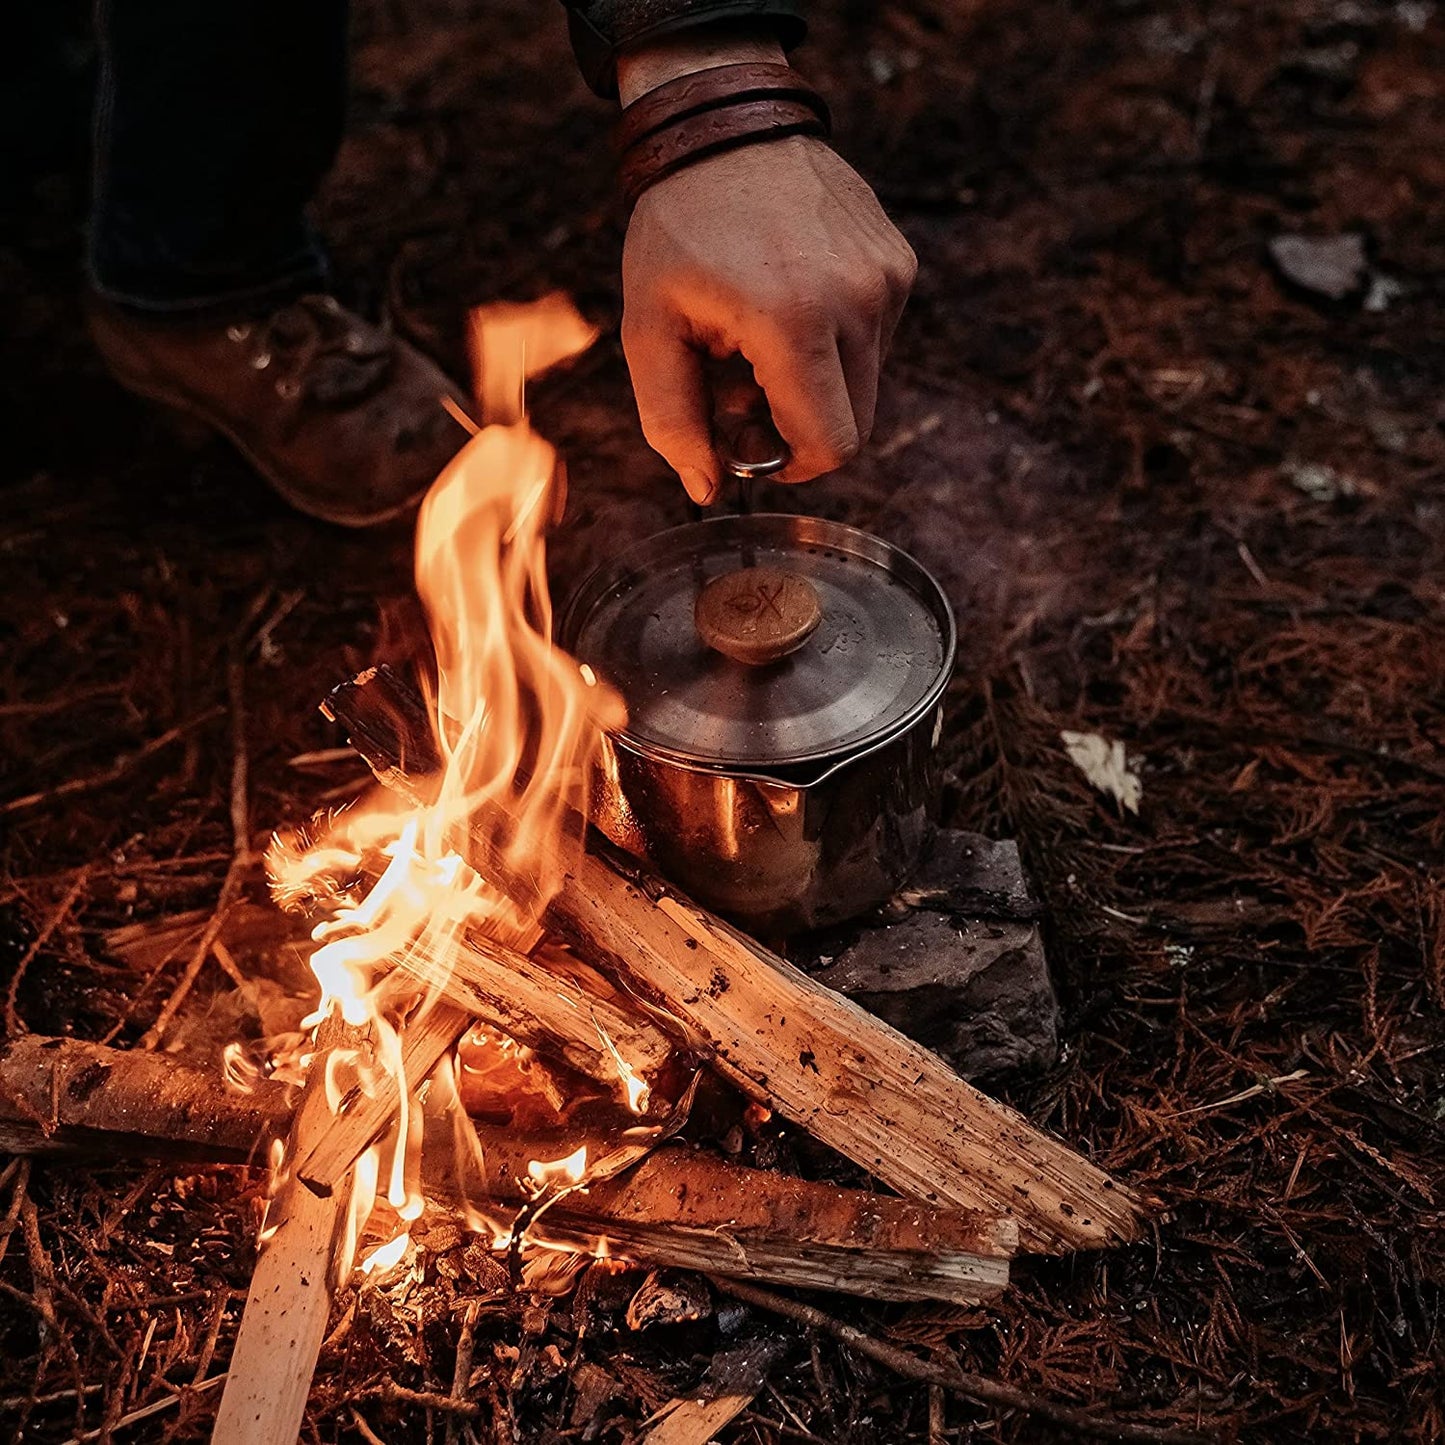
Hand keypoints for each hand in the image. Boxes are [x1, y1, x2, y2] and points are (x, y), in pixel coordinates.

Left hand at [617, 46, 915, 501]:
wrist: (724, 125)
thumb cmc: (677, 231)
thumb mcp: (648, 329)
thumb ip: (672, 421)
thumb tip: (708, 490)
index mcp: (793, 322)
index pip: (833, 445)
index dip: (793, 466)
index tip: (751, 445)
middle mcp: (857, 300)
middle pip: (854, 425)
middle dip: (799, 429)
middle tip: (741, 394)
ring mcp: (887, 278)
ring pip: (865, 386)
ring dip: (814, 385)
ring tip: (756, 340)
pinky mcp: (898, 262)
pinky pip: (875, 340)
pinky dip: (833, 344)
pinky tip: (787, 303)